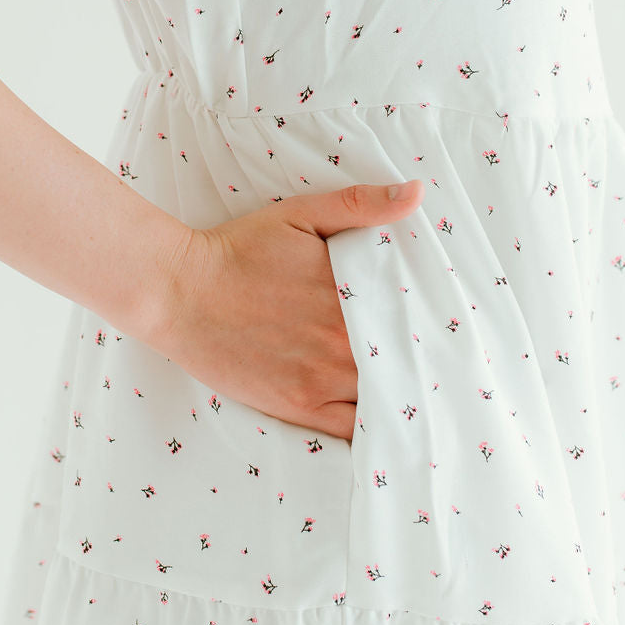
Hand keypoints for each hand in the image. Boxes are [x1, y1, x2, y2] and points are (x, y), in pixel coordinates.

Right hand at [150, 180, 424, 439]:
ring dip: (404, 397)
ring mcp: (321, 379)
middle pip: (407, 362)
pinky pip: (353, 431)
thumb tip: (416, 193)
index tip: (446, 327)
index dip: (434, 325)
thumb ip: (360, 205)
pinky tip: (387, 425)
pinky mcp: (298, 406)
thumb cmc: (239, 249)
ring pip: (386, 400)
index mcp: (351, 293)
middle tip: (446, 368)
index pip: (414, 318)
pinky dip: (375, 430)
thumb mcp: (301, 213)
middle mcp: (343, 341)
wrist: (178, 291)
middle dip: (424, 362)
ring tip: (423, 397)